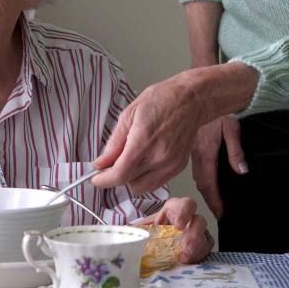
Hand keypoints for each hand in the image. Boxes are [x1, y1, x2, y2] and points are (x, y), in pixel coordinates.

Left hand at [93, 62, 256, 193]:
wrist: (192, 100)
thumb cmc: (162, 99)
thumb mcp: (130, 113)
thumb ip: (115, 142)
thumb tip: (101, 162)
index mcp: (143, 141)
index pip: (119, 174)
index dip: (103, 180)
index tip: (96, 178)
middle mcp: (159, 156)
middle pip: (129, 183)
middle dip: (116, 177)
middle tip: (112, 163)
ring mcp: (170, 164)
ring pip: (142, 187)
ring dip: (131, 179)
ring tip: (130, 160)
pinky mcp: (178, 167)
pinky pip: (156, 183)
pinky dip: (145, 177)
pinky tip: (144, 161)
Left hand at [137, 196, 212, 263]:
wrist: (155, 248)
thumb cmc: (152, 233)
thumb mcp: (144, 228)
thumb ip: (137, 228)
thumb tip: (125, 231)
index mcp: (175, 209)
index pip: (186, 204)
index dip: (184, 212)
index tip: (178, 226)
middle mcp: (190, 219)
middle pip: (199, 220)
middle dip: (194, 233)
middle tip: (185, 247)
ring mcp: (198, 233)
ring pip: (205, 237)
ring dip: (196, 248)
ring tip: (185, 257)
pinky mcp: (201, 247)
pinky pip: (205, 251)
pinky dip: (198, 256)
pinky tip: (188, 262)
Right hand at [191, 115, 246, 217]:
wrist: (201, 95)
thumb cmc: (218, 110)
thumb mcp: (231, 128)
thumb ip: (236, 151)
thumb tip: (242, 171)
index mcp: (205, 153)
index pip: (209, 183)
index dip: (215, 200)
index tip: (221, 213)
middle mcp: (196, 156)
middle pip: (202, 184)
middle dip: (210, 200)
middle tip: (220, 214)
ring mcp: (192, 153)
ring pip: (198, 177)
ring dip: (206, 191)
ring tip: (216, 203)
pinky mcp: (192, 149)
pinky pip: (197, 169)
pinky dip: (203, 180)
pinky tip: (209, 183)